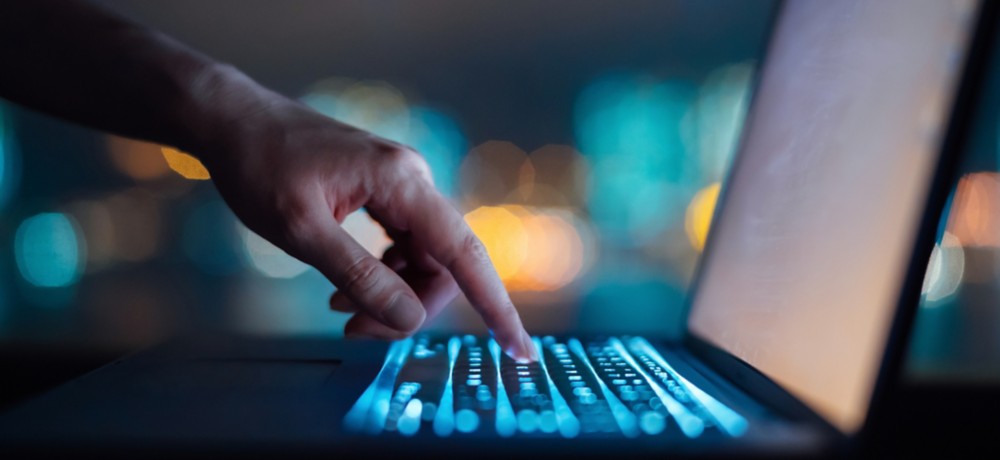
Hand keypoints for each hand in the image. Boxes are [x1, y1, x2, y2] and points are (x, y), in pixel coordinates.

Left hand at [194, 82, 537, 361]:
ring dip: (391, 293)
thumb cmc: (259, 165)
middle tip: (356, 331)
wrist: (232, 121)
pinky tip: (344, 288)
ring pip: (421, 258)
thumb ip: (359, 276)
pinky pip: (401, 245)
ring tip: (340, 310)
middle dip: (409, 306)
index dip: (495, 306)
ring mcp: (398, 185)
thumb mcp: (302, 231)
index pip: (464, 254)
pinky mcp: (382, 192)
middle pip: (441, 263)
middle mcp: (411, 180)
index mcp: (401, 182)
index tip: (518, 349)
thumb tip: (409, 319)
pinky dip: (380, 274)